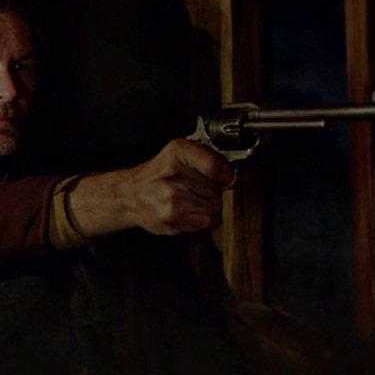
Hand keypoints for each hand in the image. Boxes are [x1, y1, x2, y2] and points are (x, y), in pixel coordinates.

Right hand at [68, 138, 233, 236]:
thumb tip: (243, 175)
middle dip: (212, 190)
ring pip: (214, 206)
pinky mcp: (173, 219)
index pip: (215, 166)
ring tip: (189, 200)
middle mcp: (172, 175)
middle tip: (195, 188)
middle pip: (218, 189)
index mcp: (176, 153)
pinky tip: (189, 212)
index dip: (227, 174)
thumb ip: (211, 160)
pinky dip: (204, 219)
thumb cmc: (158, 175)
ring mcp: (172, 199)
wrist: (130, 195)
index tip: (227, 177)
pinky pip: (208, 222)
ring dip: (207, 205)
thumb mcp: (179, 154)